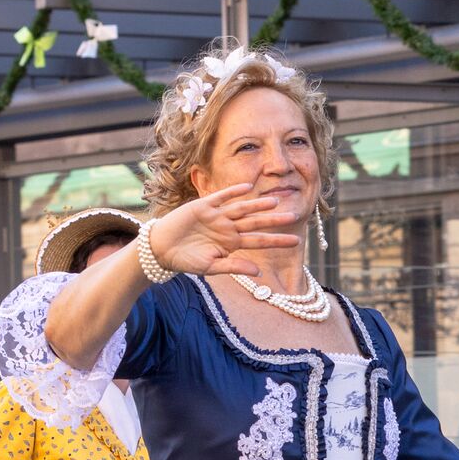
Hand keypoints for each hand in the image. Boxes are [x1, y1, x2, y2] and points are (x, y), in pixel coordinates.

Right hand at [147, 182, 303, 277]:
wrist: (161, 249)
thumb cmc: (186, 260)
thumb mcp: (211, 267)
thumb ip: (234, 266)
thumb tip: (258, 271)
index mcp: (231, 243)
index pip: (259, 241)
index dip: (277, 240)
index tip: (296, 241)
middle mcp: (228, 228)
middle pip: (255, 222)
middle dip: (274, 220)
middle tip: (295, 216)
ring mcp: (217, 216)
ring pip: (242, 208)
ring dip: (257, 204)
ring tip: (275, 201)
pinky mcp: (202, 206)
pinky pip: (221, 197)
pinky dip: (233, 192)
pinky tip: (247, 188)